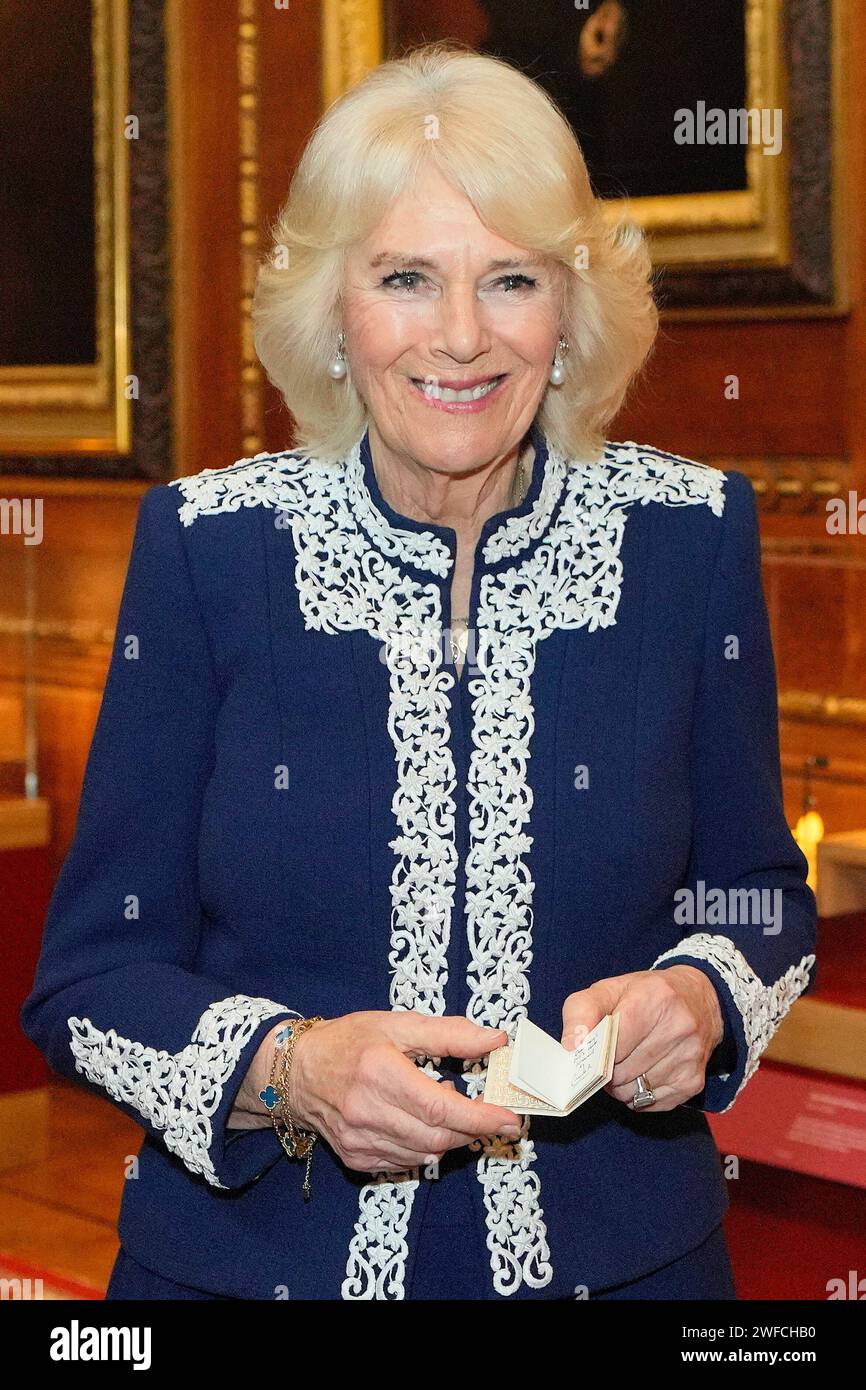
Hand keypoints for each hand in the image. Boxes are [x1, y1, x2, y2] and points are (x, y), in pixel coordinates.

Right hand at [232, 1011, 522, 1171]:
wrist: (296, 1071)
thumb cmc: (349, 1041)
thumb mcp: (397, 1024)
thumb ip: (449, 1033)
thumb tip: (495, 1039)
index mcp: (380, 1071)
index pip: (440, 1106)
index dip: (480, 1117)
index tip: (508, 1119)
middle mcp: (367, 1111)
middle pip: (437, 1135)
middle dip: (471, 1129)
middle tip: (489, 1115)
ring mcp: (359, 1139)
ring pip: (425, 1153)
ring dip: (449, 1138)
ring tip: (448, 1112)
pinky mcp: (355, 1157)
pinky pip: (404, 1162)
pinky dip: (423, 1148)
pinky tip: (421, 1125)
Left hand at [560, 966, 723, 1111]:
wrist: (699, 999)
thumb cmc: (647, 994)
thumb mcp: (609, 989)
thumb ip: (581, 1011)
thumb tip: (571, 1046)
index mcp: (656, 998)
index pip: (613, 1042)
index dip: (596, 1051)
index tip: (590, 1050)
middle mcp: (679, 1028)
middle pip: (622, 1071)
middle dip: (606, 1069)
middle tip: (608, 1055)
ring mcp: (689, 1057)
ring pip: (634, 1091)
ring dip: (621, 1084)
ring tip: (626, 1061)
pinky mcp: (693, 1082)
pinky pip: (650, 1103)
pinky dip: (639, 1094)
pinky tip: (644, 1071)